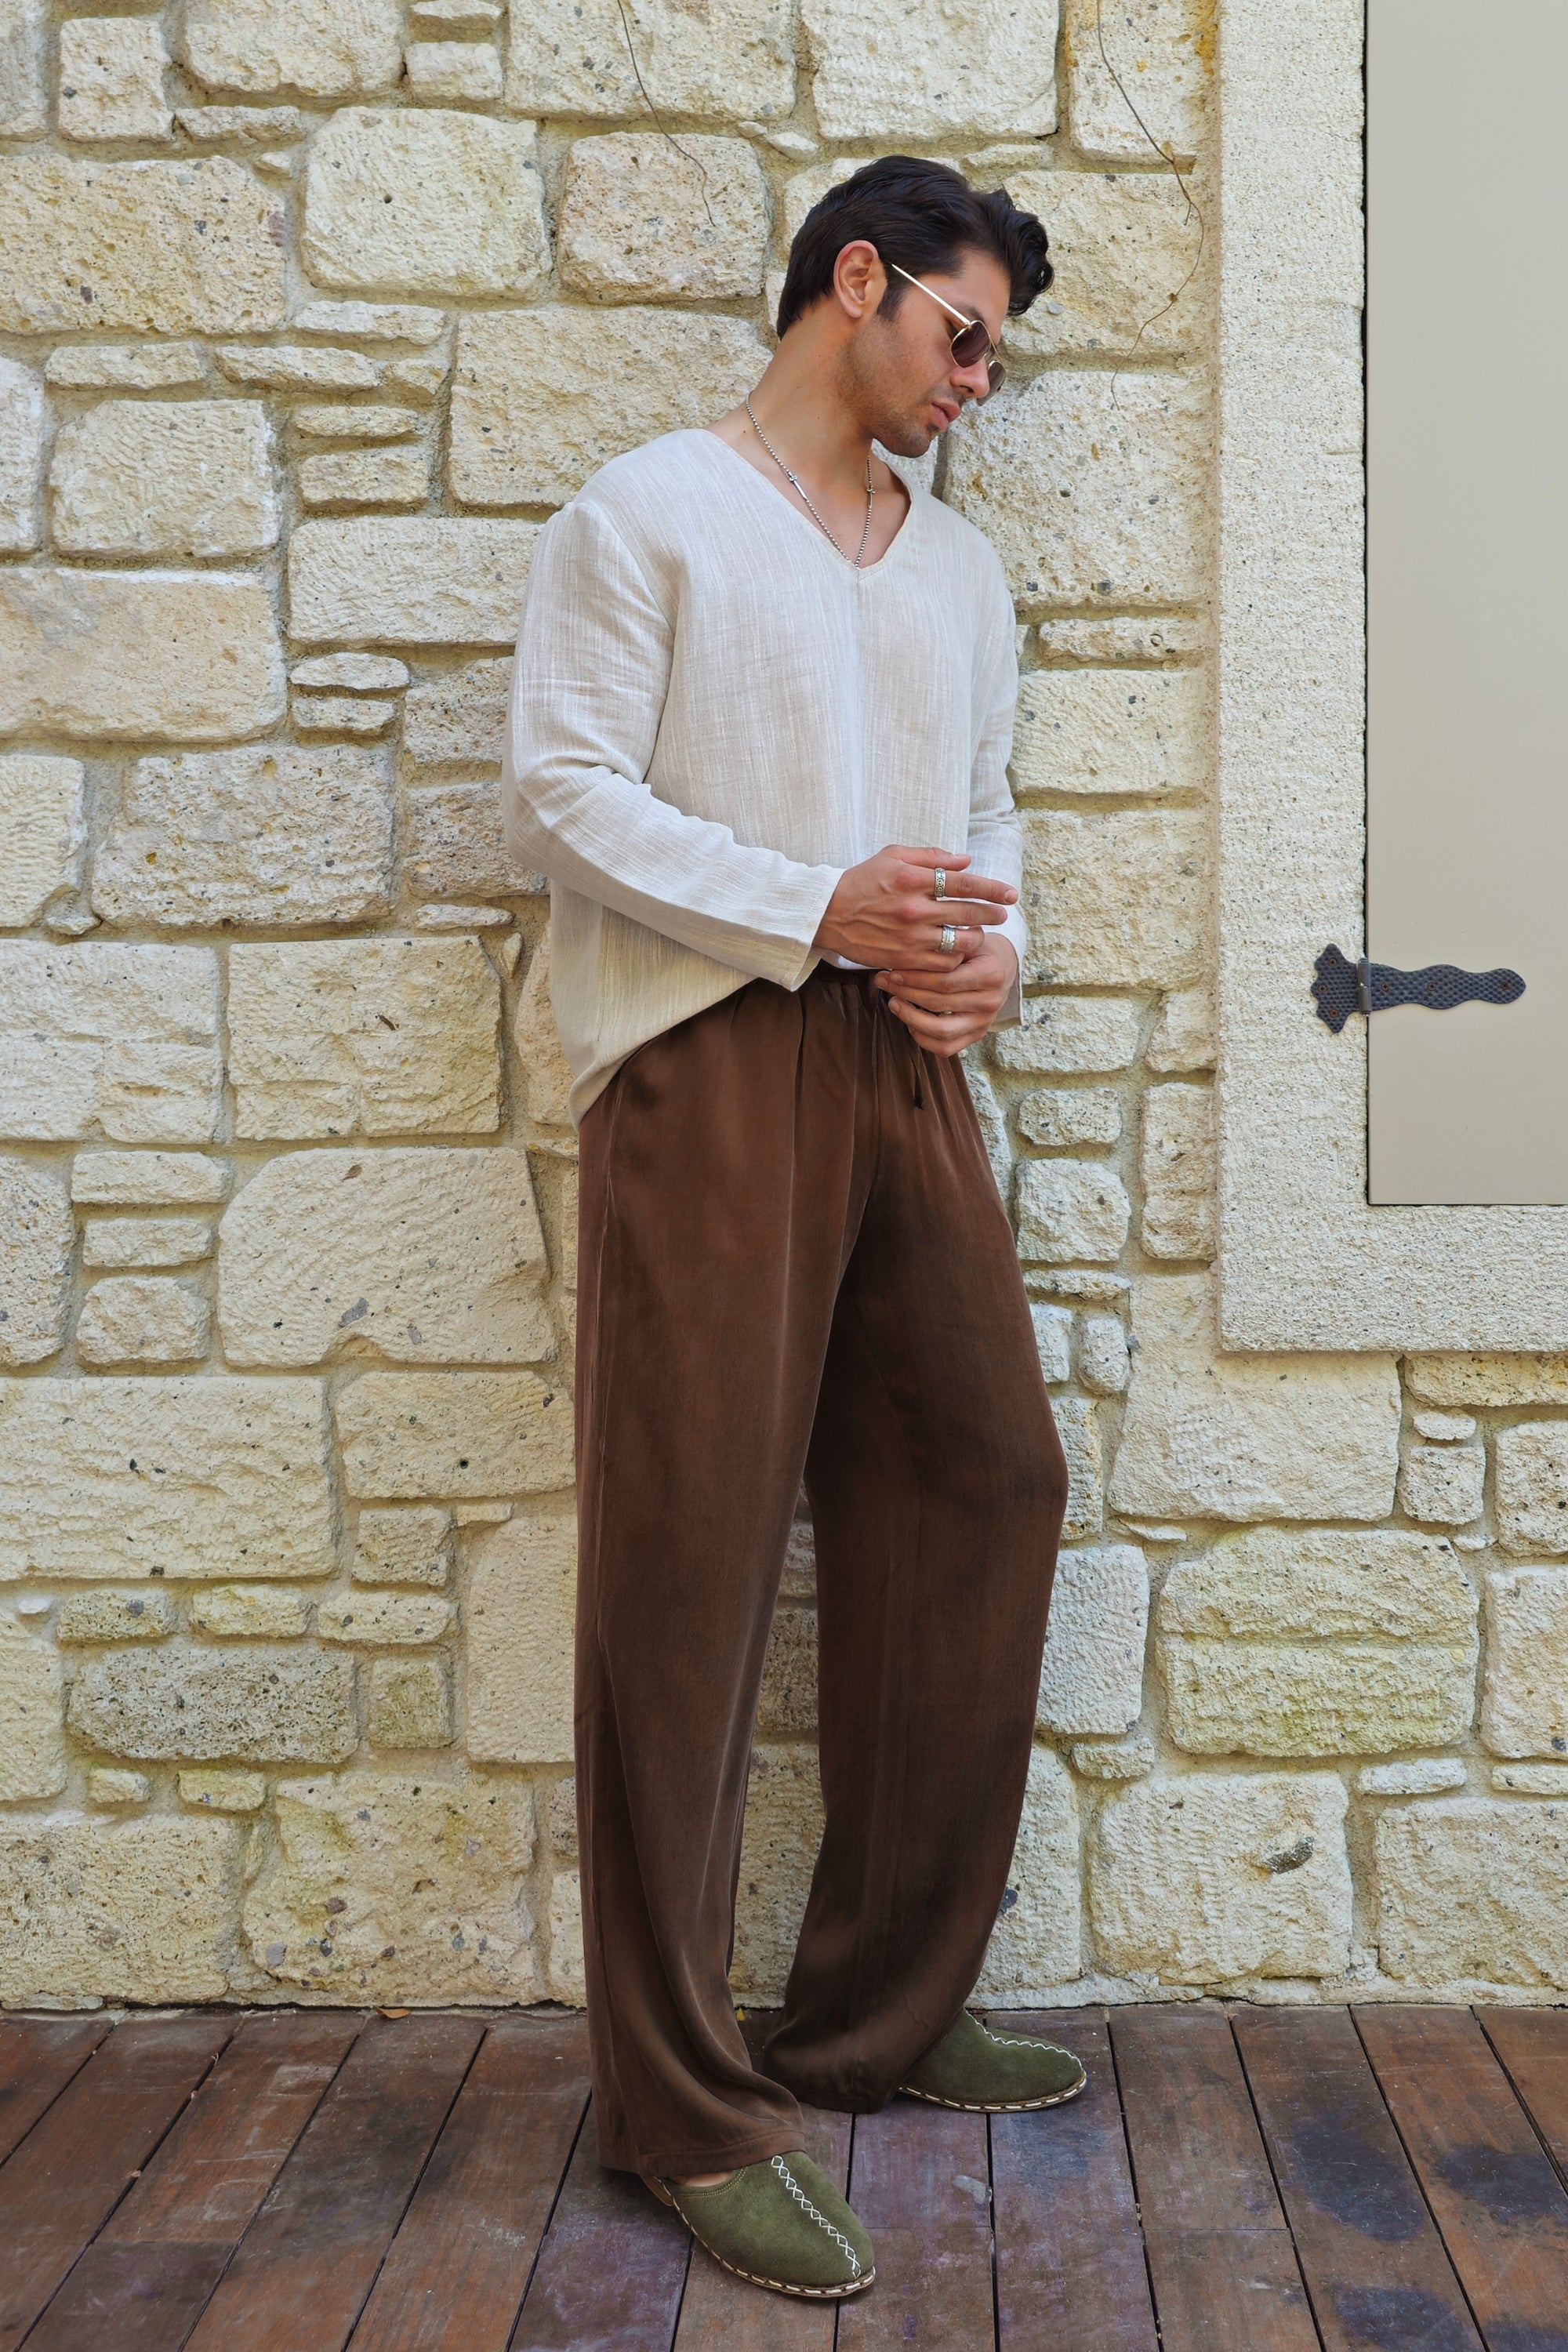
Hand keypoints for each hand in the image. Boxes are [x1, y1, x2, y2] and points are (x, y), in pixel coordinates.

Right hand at [814, 845, 1017, 969]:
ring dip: (974, 939)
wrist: (828, 914)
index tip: (1010, 893)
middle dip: (992, 915)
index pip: (965, 884)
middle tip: (1002, 915)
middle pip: (969, 915)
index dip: (993, 889)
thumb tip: (966, 860)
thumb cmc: (862, 881)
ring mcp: (910, 937)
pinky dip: (955, 958)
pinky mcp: (904, 959)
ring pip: (959, 943)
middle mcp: (914, 910)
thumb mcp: (893, 856)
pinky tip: (956, 951)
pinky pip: (942, 964)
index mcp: (914, 880)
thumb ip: (932, 857)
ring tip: (977, 934)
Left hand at [876, 933, 1017, 1054]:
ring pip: (941, 1030)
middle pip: (939, 1004)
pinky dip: (923, 1038)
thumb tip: (901, 957)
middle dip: (906, 993)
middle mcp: (991, 1002)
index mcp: (991, 974)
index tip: (891, 971)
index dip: (914, 978)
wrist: (1002, 966)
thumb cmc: (978, 950)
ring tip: (893, 1002)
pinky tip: (910, 1021)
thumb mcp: (965, 941)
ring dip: (910, 1018)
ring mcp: (984, 1023)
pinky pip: (945, 1047)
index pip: (945, 981)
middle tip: (884, 982)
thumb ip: (941, 949)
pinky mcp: (977, 1036)